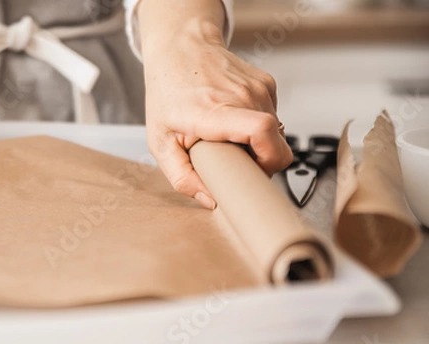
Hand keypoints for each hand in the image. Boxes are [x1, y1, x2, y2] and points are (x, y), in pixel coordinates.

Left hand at [141, 18, 292, 208]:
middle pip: (276, 143)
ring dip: (257, 143)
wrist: (180, 49)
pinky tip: (234, 120)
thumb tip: (211, 201)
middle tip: (234, 161)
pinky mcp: (267, 84)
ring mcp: (258, 88)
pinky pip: (274, 118)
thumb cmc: (168, 94)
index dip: (268, 160)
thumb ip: (182, 177)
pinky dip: (258, 127)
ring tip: (229, 136)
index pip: (261, 130)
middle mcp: (242, 96)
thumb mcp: (160, 142)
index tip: (254, 172)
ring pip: (277, 133)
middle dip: (260, 161)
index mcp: (213, 111)